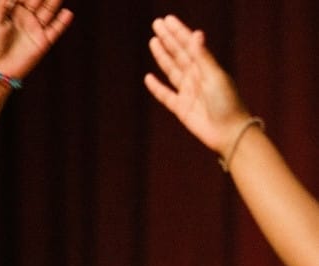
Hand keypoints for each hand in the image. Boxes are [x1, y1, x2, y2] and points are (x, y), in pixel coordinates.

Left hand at [0, 0, 72, 81]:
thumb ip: (1, 5)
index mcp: (14, 12)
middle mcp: (27, 18)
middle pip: (39, 0)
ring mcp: (35, 29)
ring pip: (49, 11)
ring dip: (54, 2)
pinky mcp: (43, 42)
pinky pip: (55, 29)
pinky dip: (62, 22)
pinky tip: (67, 13)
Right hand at [144, 15, 250, 153]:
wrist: (229, 132)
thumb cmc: (227, 103)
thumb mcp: (215, 77)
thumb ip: (203, 57)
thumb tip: (196, 34)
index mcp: (206, 67)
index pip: (189, 45)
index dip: (178, 32)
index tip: (167, 20)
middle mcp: (197, 77)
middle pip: (179, 54)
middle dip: (168, 39)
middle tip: (156, 24)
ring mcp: (188, 92)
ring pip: (171, 70)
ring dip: (162, 56)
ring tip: (153, 42)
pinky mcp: (181, 108)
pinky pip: (165, 95)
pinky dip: (156, 87)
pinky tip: (149, 78)